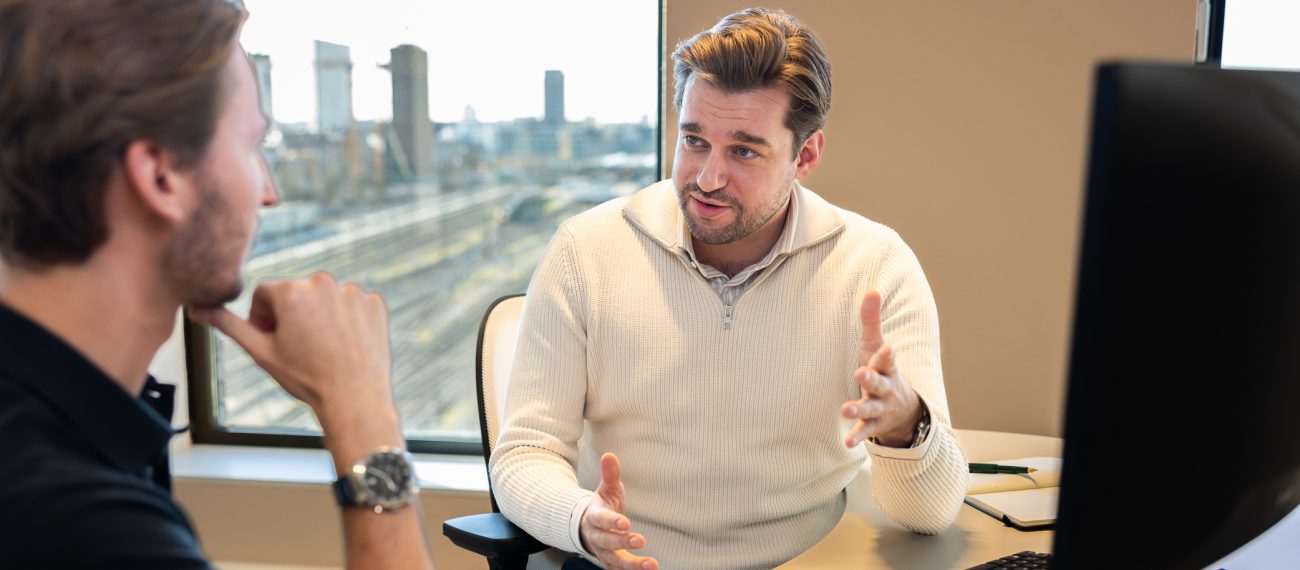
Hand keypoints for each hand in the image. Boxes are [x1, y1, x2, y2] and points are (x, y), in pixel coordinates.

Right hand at [187, 273, 397, 434]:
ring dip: (320, 316)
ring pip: (325, 298)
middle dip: (292, 314)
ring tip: (324, 347)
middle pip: (297, 293)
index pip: (265, 292)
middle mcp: (323, 283)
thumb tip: (197, 309)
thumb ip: (228, 324)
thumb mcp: (261, 352)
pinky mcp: (374, 302)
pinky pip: (353, 304)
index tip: (273, 339)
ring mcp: (352, 291)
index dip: (263, 317)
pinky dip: (348, 319)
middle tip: (299, 347)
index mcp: (292, 291)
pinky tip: (345, 344)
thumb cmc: (306, 378)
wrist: (355, 399)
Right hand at [579, 453, 657, 569]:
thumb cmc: (602, 506)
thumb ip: (610, 474)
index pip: (602, 520)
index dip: (612, 521)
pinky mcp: (610, 562)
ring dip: (632, 565)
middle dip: (622, 542)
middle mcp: (596, 537)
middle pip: (607, 541)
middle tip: (640, 540)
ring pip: (614, 561)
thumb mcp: (607, 489)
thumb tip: (609, 455)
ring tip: (651, 564)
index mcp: (595, 516)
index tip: (625, 523)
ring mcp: (602, 552)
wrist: (587, 526)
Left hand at [842, 290, 921, 447]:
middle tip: (861, 374)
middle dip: (871, 379)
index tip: (886, 348)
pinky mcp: (874, 424)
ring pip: (870, 408)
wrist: (905, 410)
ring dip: (858, 409)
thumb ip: (872, 321)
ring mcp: (880, 407)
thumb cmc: (883, 370)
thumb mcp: (877, 346)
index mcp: (886, 367)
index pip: (887, 360)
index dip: (886, 355)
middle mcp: (886, 388)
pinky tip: (847, 443)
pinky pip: (865, 431)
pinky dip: (857, 436)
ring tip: (845, 411)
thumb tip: (872, 289)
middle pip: (879, 383)